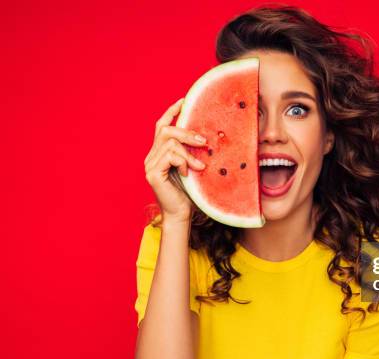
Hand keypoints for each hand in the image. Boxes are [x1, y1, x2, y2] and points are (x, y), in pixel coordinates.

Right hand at [144, 98, 206, 223]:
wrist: (181, 214)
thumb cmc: (189, 193)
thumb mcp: (192, 167)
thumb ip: (191, 152)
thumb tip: (204, 136)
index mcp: (159, 153)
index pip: (161, 126)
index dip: (171, 112)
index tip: (184, 100)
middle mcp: (151, 156)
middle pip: (165, 130)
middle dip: (186, 132)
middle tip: (203, 142)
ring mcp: (150, 164)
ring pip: (170, 143)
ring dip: (188, 153)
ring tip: (200, 166)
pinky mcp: (152, 173)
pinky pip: (170, 156)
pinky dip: (183, 162)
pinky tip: (188, 173)